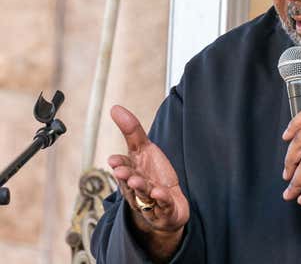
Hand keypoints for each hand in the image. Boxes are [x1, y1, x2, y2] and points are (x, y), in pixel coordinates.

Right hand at [108, 105, 188, 259]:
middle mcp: (138, 188)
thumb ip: (132, 130)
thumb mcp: (144, 150)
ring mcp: (150, 201)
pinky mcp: (164, 211)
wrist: (168, 205)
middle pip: (131, 182)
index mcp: (131, 173)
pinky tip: (160, 194)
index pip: (124, 167)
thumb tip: (114, 107)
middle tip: (122, 171)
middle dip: (126, 177)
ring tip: (139, 182)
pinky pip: (163, 206)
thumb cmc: (153, 175)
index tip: (114, 160)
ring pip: (144, 195)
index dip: (119, 163)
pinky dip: (162, 201)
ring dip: (141, 189)